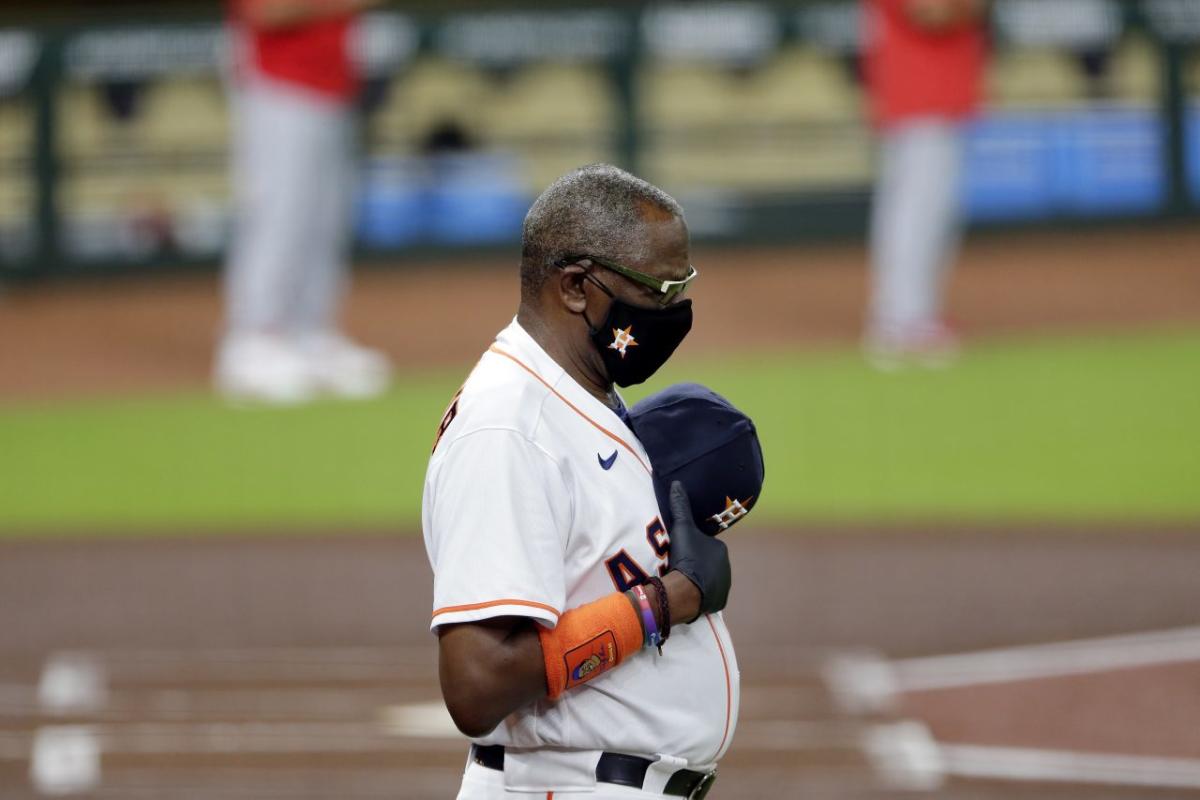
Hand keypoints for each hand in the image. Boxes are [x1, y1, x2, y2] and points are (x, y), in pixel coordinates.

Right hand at [666, 481, 731, 618]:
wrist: (687, 589)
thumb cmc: (686, 556)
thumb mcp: (681, 528)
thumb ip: (680, 506)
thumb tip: (677, 483)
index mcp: (721, 549)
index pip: (705, 545)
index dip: (691, 547)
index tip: (679, 551)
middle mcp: (727, 568)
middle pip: (707, 563)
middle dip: (696, 563)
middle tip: (679, 565)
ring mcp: (724, 586)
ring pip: (709, 579)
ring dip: (698, 579)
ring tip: (681, 579)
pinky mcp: (719, 602)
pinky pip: (709, 596)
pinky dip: (700, 594)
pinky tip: (688, 593)